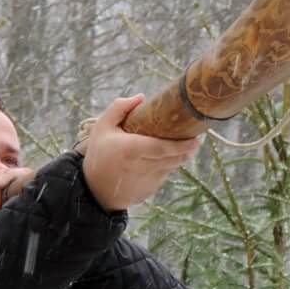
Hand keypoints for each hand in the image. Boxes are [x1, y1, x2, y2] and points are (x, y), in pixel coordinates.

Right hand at [79, 94, 201, 211]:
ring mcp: (146, 181)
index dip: (182, 145)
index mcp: (130, 149)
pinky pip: (163, 176)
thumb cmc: (99, 154)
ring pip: (171, 167)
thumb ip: (119, 108)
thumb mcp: (102, 127)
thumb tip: (141, 97)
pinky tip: (162, 159)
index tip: (196, 139)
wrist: (93, 189)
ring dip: (178, 157)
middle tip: (195, 139)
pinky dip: (166, 167)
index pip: (162, 148)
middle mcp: (141, 166)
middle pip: (173, 158)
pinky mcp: (149, 191)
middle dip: (187, 149)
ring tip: (182, 146)